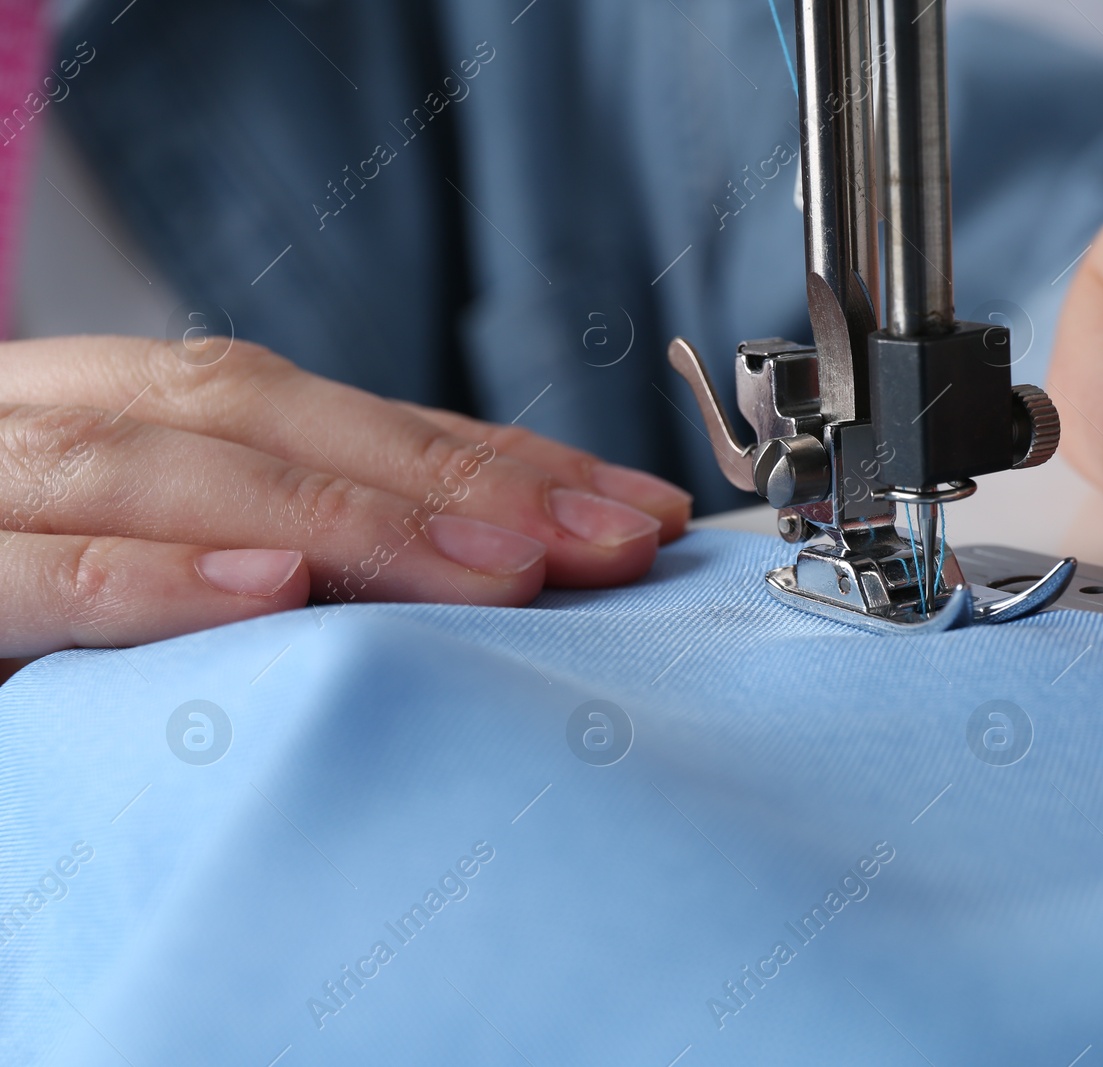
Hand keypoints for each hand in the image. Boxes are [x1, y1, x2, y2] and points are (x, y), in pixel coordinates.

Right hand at [0, 335, 689, 662]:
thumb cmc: (11, 570)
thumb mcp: (137, 542)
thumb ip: (258, 539)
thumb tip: (461, 565)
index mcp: (117, 412)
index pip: (326, 413)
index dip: (482, 452)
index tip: (620, 508)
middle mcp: (47, 417)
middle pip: (271, 421)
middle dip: (453, 476)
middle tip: (608, 537)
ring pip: (167, 468)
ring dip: (351, 512)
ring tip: (501, 560)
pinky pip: (14, 566)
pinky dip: (139, 574)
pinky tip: (264, 589)